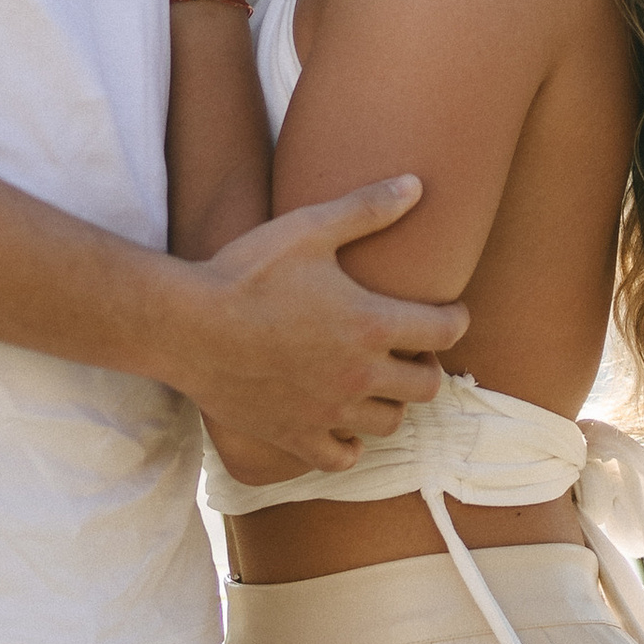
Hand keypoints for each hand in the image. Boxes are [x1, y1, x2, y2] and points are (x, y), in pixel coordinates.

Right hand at [179, 178, 466, 475]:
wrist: (189, 326)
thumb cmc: (248, 272)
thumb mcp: (310, 229)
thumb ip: (367, 208)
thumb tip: (416, 184)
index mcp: (372, 325)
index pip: (445, 330)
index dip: (455, 317)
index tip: (448, 310)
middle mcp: (359, 376)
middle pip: (427, 386)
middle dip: (427, 365)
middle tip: (411, 348)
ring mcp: (328, 412)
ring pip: (390, 424)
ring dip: (392, 402)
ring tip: (378, 382)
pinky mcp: (294, 435)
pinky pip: (342, 459)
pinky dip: (350, 445)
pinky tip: (342, 423)